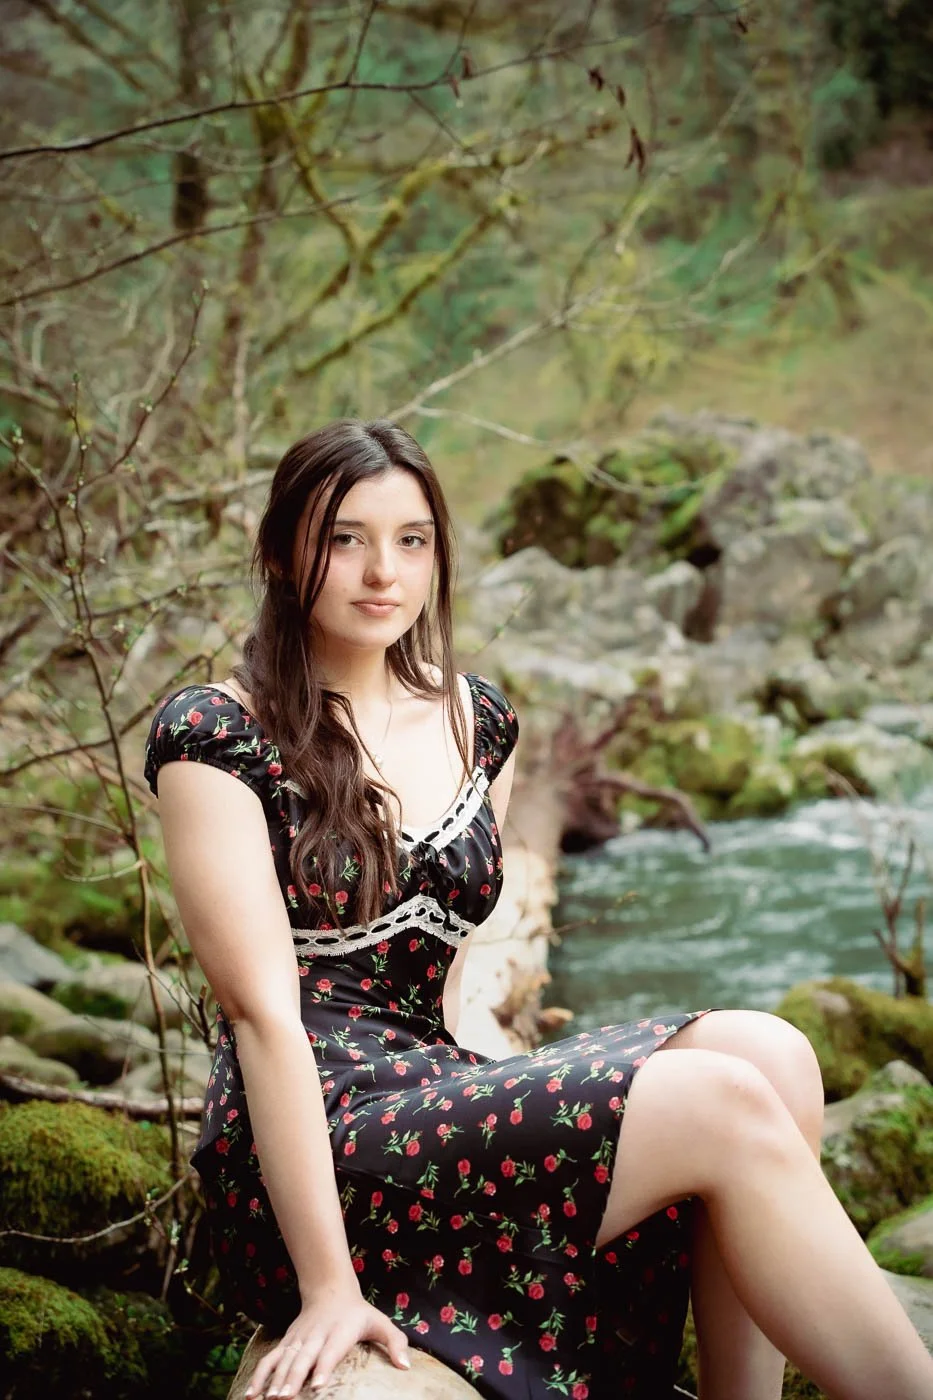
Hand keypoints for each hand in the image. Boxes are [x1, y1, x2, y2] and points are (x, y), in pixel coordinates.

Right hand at [244, 1282, 410, 1396]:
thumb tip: (406, 1367)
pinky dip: (260, 1375)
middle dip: (293, 1378)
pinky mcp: (287, 1342)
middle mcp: (317, 1334)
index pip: (331, 1350)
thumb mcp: (380, 1322)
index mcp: (340, 1330)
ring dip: (274, 1379)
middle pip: (304, 1357)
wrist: (330, 1290)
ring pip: (284, 1358)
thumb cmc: (359, 1314)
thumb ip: (395, 1343)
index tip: (317, 1385)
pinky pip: (271, 1359)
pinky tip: (250, 1395)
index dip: (323, 1366)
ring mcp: (299, 1338)